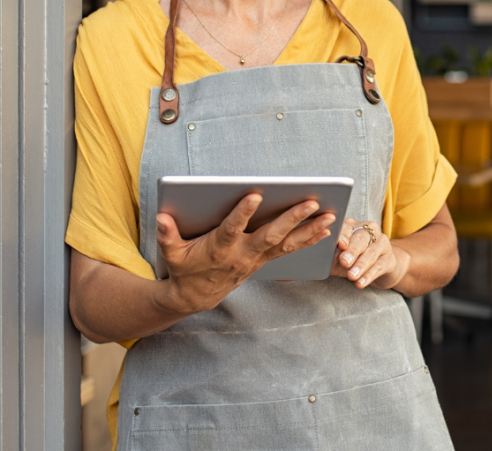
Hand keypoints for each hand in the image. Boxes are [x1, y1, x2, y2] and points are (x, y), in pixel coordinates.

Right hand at [156, 194, 335, 314]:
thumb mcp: (171, 253)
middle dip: (292, 218)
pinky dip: (308, 240)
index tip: (255, 194)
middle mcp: (242, 254)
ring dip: (309, 230)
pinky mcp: (264, 260)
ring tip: (330, 216)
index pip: (232, 228)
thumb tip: (162, 218)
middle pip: (270, 235)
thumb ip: (167, 235)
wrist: (196, 297)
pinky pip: (290, 250)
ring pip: (287, 243)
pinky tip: (325, 229)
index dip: (243, 213)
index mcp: (219, 248)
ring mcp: (256, 259)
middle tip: (311, 202)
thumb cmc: (184, 268)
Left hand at [331, 218, 407, 289]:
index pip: (347, 227)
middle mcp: (369, 231)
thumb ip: (331, 256)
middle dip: (352, 251)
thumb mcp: (339, 257)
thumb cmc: (353, 260)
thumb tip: (316, 260)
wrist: (380, 267)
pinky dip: (369, 275)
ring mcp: (382, 244)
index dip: (343, 235)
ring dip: (360, 265)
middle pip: (361, 239)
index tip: (339, 245)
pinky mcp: (390, 259)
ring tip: (352, 276)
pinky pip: (379, 266)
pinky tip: (361, 283)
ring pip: (371, 253)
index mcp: (353, 226)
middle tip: (344, 262)